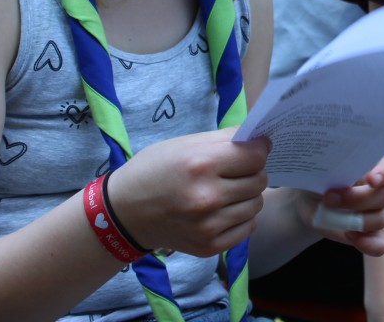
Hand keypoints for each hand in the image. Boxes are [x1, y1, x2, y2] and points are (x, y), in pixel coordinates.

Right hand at [104, 129, 270, 256]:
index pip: (255, 157)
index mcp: (200, 165)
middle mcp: (207, 198)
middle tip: (237, 169)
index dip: (259, 149)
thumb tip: (259, 137)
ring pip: (256, 204)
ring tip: (228, 190)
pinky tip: (224, 209)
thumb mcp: (184, 144)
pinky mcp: (209, 246)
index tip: (256, 147)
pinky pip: (248, 227)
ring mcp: (208, 226)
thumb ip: (224, 138)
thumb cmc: (153, 171)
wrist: (124, 214)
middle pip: (259, 181)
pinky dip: (242, 217)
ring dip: (248, 195)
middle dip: (253, 171)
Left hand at [307, 154, 383, 256]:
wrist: (311, 201)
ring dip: (357, 219)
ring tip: (332, 216)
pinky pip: (380, 244)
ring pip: (381, 218)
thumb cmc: (321, 178)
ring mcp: (382, 212)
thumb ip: (337, 171)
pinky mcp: (374, 234)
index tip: (371, 179)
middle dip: (358, 199)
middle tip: (329, 197)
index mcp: (378, 165)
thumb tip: (340, 175)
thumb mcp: (324, 170)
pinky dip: (367, 243)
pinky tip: (349, 235)